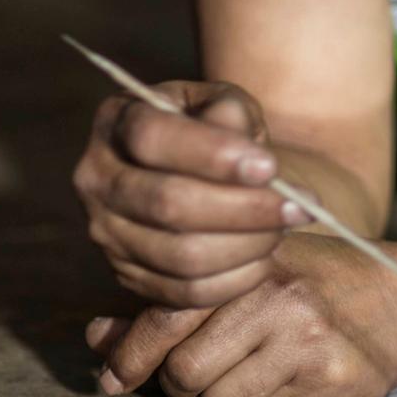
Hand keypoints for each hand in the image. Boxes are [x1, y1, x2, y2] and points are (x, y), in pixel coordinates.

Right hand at [73, 80, 313, 307]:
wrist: (200, 170)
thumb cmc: (216, 129)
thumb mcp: (224, 103)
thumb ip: (232, 114)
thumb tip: (249, 156)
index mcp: (118, 121)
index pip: (152, 139)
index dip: (213, 154)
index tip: (269, 167)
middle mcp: (97, 179)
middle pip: (169, 204)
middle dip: (245, 209)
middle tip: (299, 206)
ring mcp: (106, 233)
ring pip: (181, 256)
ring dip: (248, 245)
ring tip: (287, 227)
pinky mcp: (127, 275)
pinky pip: (185, 293)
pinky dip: (236, 279)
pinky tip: (266, 256)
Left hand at [86, 233, 396, 396]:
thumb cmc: (320, 281)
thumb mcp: (252, 272)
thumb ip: (176, 303)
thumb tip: (98, 336)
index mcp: (252, 266)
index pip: (168, 320)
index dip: (130, 357)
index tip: (112, 379)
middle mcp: (278, 301)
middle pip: (187, 373)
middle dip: (183, 384)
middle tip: (201, 374)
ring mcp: (306, 346)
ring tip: (259, 369)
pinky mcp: (328, 385)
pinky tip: (295, 376)